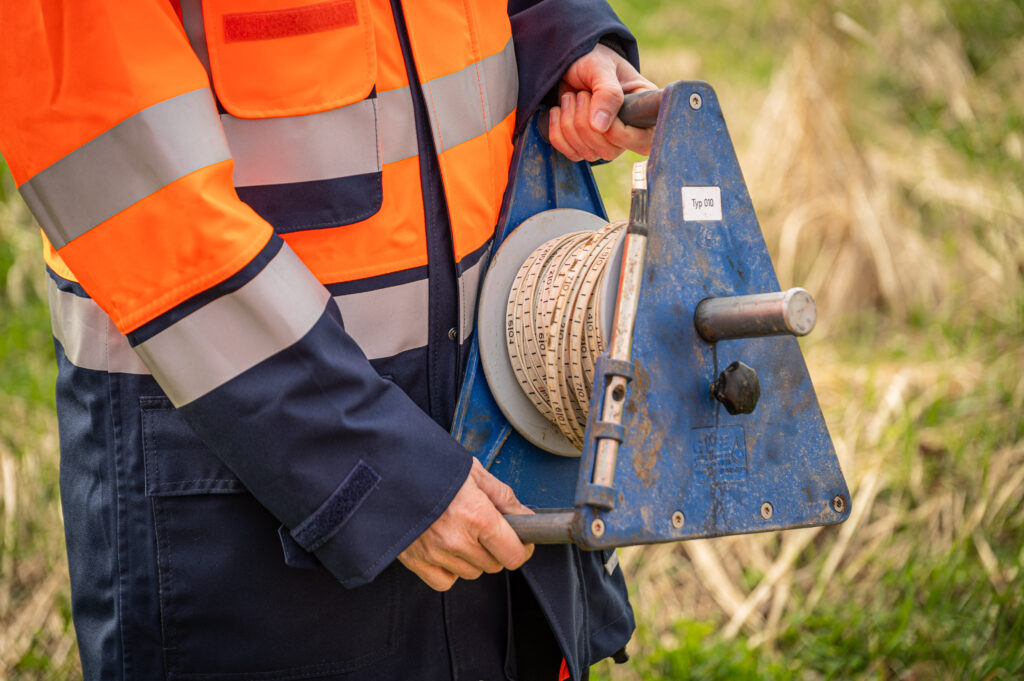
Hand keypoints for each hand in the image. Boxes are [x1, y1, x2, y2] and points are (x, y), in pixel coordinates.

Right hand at [398, 459, 534, 590]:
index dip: (522, 547)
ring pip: (472, 573)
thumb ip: (502, 496)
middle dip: (496, 548)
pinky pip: (445, 581)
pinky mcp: (415, 561)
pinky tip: (447, 549)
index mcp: (475, 514)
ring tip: (461, 531)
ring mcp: (434, 553)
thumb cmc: (427, 464)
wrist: (384, 468)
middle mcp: (456, 539)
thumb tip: (525, 516)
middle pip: (494, 564)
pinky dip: (450, 570)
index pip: (513, 553)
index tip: (521, 541)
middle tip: (486, 528)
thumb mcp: (472, 470)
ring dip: (473, 558)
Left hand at [548, 43, 657, 161]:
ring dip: (569, 124)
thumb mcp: (601, 68)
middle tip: (581, 94)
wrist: (571, 63)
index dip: (619, 133)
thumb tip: (600, 127)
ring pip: (589, 153)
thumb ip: (607, 93)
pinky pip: (571, 153)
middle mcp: (629, 131)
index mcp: (643, 109)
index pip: (644, 141)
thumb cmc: (592, 60)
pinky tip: (559, 111)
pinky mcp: (585, 146)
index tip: (598, 105)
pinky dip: (557, 132)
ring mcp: (607, 142)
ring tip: (570, 97)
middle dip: (585, 123)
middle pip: (610, 151)